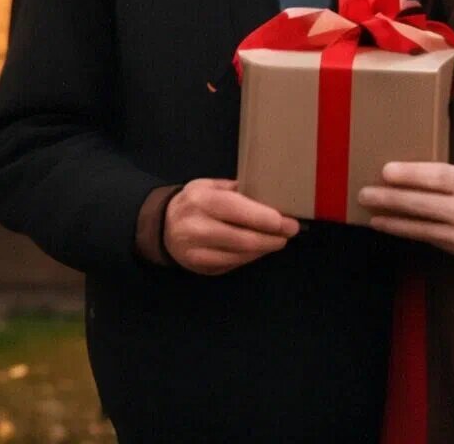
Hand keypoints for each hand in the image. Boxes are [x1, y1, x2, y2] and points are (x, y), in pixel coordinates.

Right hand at [164, 178, 299, 274]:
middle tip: (291, 232)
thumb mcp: (211, 185)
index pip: (238, 211)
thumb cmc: (195, 201)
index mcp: (202, 201)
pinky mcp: (202, 268)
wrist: (162, 226)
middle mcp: (197, 228)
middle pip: (243, 239)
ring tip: (279, 239)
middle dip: (272, 237)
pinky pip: (233, 264)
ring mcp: (197, 253)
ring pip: (241, 255)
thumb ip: (238, 190)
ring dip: (264, 248)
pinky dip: (251, 257)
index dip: (264, 218)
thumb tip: (273, 194)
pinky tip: (260, 248)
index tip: (287, 220)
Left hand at [358, 162, 453, 261]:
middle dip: (392, 197)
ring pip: (420, 221)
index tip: (386, 171)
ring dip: (390, 214)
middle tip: (365, 192)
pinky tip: (380, 222)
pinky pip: (420, 235)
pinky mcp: (452, 244)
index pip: (437, 176)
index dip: (411, 174)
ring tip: (368, 206)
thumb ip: (440, 171)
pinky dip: (398, 228)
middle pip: (424, 201)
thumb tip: (401, 167)